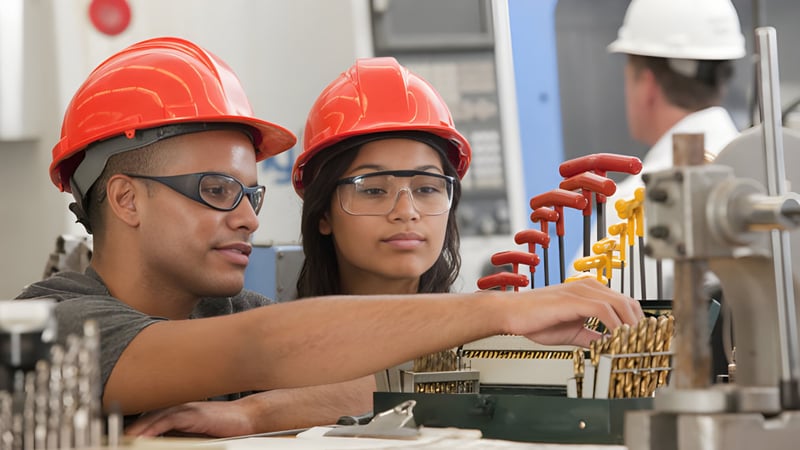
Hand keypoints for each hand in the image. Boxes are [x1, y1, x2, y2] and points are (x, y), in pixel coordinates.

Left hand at [125, 397, 255, 437]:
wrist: (246, 419)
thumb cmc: (221, 429)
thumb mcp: (192, 436)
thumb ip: (174, 438)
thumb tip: (156, 443)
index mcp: (173, 413)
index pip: (144, 422)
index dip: (129, 431)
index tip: (114, 441)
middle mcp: (176, 407)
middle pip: (144, 419)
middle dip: (127, 432)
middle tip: (110, 442)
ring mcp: (184, 408)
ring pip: (152, 418)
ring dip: (135, 432)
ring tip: (121, 442)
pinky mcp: (193, 413)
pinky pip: (168, 420)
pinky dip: (152, 429)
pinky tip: (141, 438)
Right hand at [506, 278, 642, 347]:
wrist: (510, 314)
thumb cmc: (534, 320)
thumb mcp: (572, 332)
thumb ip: (593, 337)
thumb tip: (611, 348)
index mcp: (589, 292)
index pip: (625, 303)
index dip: (638, 322)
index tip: (643, 341)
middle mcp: (588, 287)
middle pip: (628, 303)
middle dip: (640, 326)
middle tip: (644, 346)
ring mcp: (581, 291)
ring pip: (620, 305)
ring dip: (632, 327)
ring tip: (635, 346)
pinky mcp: (573, 299)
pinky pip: (604, 311)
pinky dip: (615, 327)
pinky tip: (617, 340)